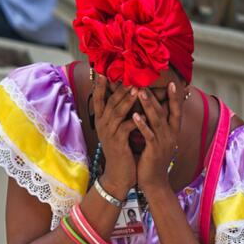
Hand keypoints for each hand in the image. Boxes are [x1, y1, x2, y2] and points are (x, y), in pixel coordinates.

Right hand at [92, 74, 136, 198]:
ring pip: (117, 113)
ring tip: (137, 90)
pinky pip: (126, 128)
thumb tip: (128, 93)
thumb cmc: (121, 149)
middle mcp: (102, 125)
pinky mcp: (118, 143)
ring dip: (127, 101)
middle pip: (109, 102)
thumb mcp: (117, 129)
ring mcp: (108, 134)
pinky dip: (136, 121)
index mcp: (101, 120)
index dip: (100, 84)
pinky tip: (145, 114)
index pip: (98, 98)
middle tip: (129, 76)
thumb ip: (119, 113)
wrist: (119, 174)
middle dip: (119, 89)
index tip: (104, 70)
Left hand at [133, 82, 182, 194]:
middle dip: (155, 96)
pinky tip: (134, 116)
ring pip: (156, 120)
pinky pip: (148, 135)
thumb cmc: (153, 159)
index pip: (176, 110)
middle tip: (146, 81)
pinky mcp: (154, 150)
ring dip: (148, 105)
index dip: (175, 97)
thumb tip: (152, 110)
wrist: (154, 182)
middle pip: (164, 111)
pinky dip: (142, 125)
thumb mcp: (157, 140)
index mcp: (173, 132)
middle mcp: (171, 135)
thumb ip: (156, 126)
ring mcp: (163, 142)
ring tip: (139, 92)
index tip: (173, 82)